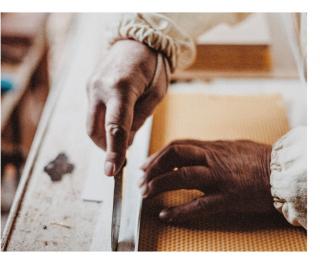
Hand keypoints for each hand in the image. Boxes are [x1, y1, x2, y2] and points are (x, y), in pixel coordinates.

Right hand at [87, 40, 167, 176]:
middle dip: (107, 147)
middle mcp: (100, 88)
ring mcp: (90, 87)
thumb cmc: (152, 68)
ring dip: (104, 136)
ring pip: (92, 125)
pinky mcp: (88, 87)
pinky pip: (93, 113)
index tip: (111, 172)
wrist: (136, 42)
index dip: (113, 152)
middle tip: (122, 155)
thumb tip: (124, 143)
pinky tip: (116, 117)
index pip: (115, 127)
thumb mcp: (156, 94)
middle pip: (97, 130)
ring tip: (122, 134)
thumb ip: (139, 120)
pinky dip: (103, 122)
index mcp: (122, 88)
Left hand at [141, 139, 274, 222]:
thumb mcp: (233, 146)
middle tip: (141, 180)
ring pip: (182, 176)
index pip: (178, 146)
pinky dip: (179, 211)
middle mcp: (213, 159)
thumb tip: (192, 150)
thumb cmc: (260, 160)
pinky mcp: (228, 197)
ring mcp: (220, 178)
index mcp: (213, 148)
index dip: (157, 156)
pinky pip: (198, 205)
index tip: (144, 166)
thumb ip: (211, 148)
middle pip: (174, 155)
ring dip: (159, 185)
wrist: (284, 173)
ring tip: (146, 194)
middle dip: (153, 167)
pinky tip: (165, 215)